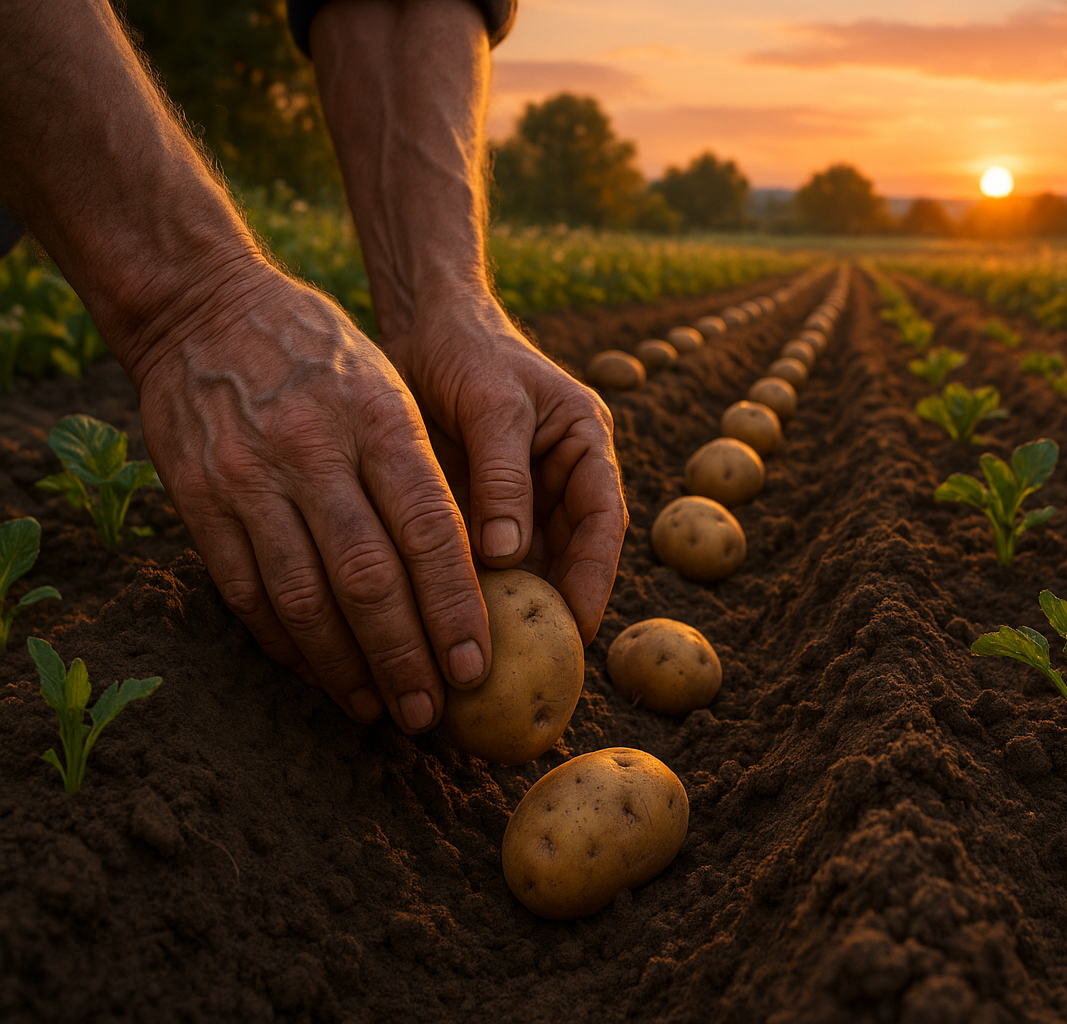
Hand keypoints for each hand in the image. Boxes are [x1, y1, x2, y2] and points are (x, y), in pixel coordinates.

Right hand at [132, 266, 492, 730]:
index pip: (429, 530)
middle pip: (368, 577)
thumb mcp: (386, 387)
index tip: (476, 664)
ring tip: (379, 707)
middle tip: (432, 712)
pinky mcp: (199, 499)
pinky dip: (285, 641)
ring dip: (345, 665)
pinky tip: (318, 672)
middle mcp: (315, 452)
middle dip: (405, 654)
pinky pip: (246, 590)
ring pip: (304, 597)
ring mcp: (250, 478)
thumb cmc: (320, 353)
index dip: (454, 606)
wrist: (201, 307)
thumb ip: (421, 472)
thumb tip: (471, 569)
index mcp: (379, 420)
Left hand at [381, 294, 626, 643]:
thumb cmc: (467, 349)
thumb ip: (504, 474)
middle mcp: (561, 477)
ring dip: (514, 606)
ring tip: (493, 656)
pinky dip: (475, 590)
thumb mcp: (491, 402)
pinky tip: (455, 624)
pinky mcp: (481, 506)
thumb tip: (511, 555)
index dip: (595, 577)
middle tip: (536, 663)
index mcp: (586, 447)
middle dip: (556, 608)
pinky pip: (484, 558)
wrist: (422, 323)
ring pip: (528, 564)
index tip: (578, 627)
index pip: (603, 521)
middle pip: (570, 555)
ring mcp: (521, 495)